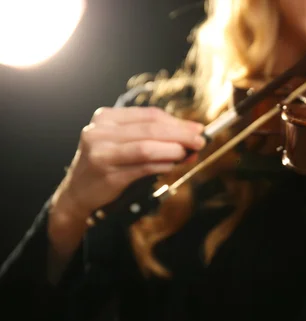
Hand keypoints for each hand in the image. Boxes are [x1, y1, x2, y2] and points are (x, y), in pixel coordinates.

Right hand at [52, 106, 205, 219]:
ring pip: (147, 147)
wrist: (77, 192)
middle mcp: (100, 132)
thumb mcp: (123, 144)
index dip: (177, 121)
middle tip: (200, 141)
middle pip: (151, 129)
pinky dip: (162, 166)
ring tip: (189, 154)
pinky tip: (173, 165)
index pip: (149, 115)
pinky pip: (143, 168)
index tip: (198, 128)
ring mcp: (102, 153)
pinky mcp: (108, 174)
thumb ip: (153, 139)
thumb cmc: (107, 165)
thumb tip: (191, 139)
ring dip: (174, 150)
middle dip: (181, 135)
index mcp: (106, 118)